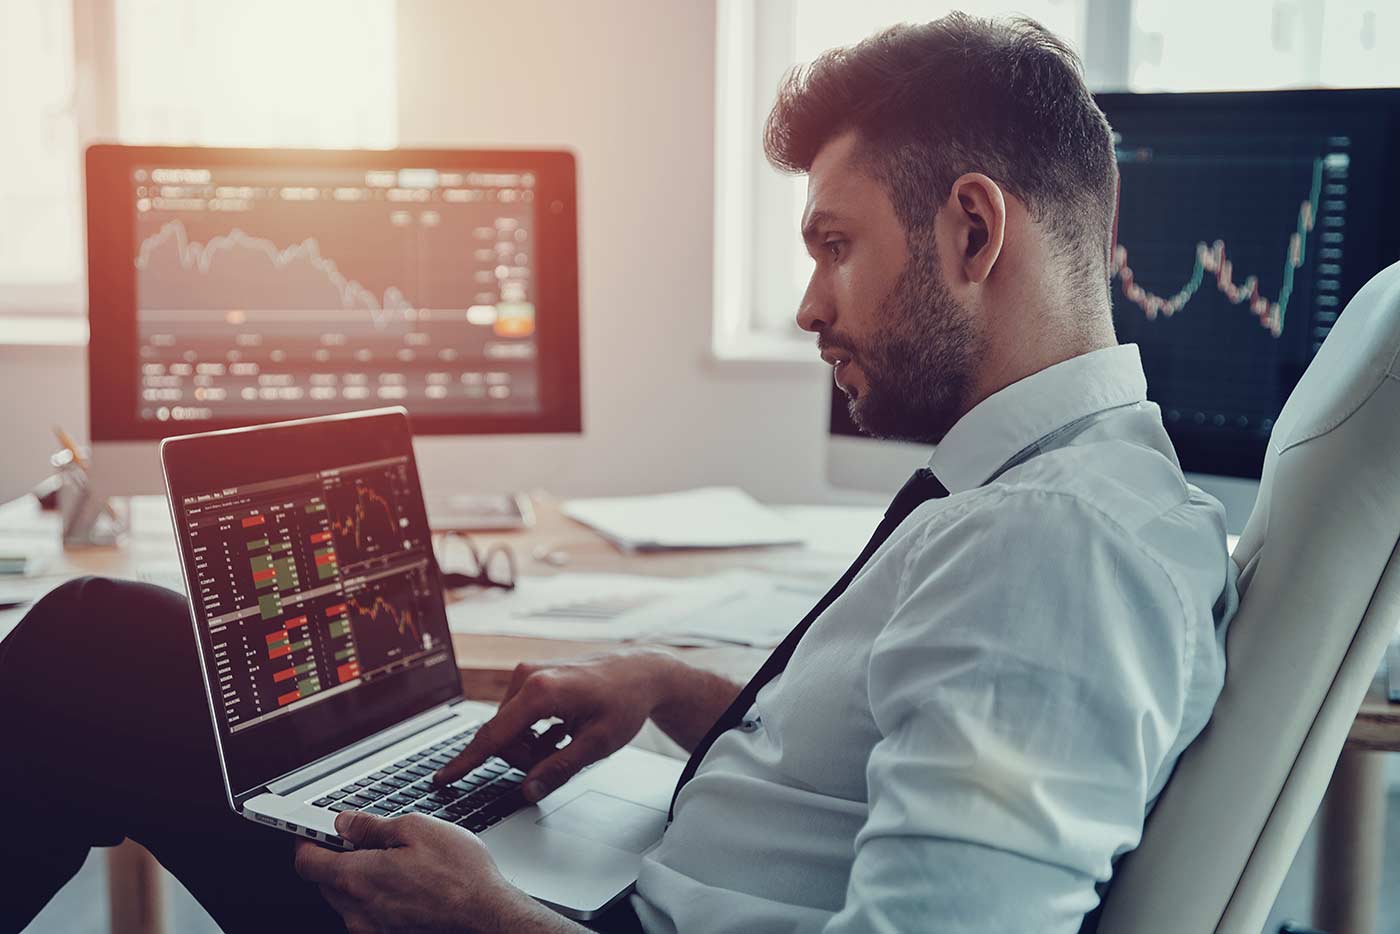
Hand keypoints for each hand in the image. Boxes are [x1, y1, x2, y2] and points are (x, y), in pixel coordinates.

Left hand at [293, 810, 576, 932]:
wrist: (486, 917)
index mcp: (358, 878)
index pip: (306, 862)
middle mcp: (357, 910)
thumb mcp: (417, 829)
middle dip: (335, 858)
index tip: (312, 830)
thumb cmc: (460, 875)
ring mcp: (372, 928)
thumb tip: (345, 823)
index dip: (305, 842)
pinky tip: (405, 883)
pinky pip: (366, 914)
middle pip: (323, 881)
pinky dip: (374, 897)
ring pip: (345, 899)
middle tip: (362, 839)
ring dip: (356, 878)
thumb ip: (372, 826)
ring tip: (393, 861)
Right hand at [435, 649, 675, 802]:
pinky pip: (518, 718)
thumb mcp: (597, 744)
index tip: (443, 778)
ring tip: (567, 743)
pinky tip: (563, 732)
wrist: (642, 671)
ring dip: (532, 747)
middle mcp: (527, 677)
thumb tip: (527, 792)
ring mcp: (528, 674)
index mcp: (540, 691)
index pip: (493, 736)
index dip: (467, 762)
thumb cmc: (626, 700)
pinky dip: (536, 733)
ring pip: (510, 730)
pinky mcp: (532, 677)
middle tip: (562, 759)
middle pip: (503, 737)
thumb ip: (558, 769)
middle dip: (526, 759)